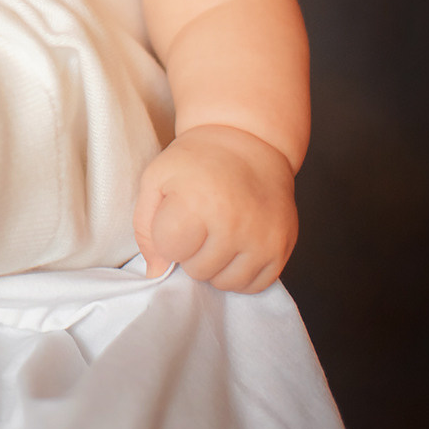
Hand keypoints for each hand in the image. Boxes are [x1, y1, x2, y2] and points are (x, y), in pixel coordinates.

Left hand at [132, 123, 297, 292]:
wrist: (248, 143)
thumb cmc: (196, 162)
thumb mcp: (156, 179)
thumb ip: (145, 226)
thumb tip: (156, 271)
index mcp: (197, 202)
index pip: (170, 250)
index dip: (166, 235)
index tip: (175, 216)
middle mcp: (234, 223)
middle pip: (196, 270)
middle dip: (191, 251)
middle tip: (199, 223)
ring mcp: (262, 238)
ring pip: (225, 283)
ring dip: (215, 265)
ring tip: (217, 234)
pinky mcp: (283, 248)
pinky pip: (254, 285)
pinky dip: (241, 272)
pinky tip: (236, 246)